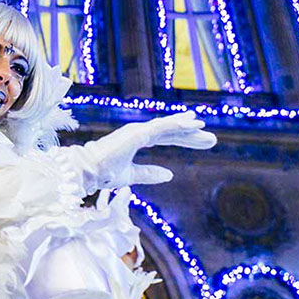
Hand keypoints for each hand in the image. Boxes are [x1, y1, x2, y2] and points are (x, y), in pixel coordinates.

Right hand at [85, 111, 215, 186]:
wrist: (87, 171)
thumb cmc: (103, 173)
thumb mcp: (131, 175)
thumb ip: (149, 173)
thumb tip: (170, 175)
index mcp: (137, 140)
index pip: (166, 138)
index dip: (185, 139)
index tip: (202, 140)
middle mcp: (138, 132)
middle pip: (171, 131)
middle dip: (191, 134)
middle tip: (212, 138)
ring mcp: (137, 131)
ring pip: (168, 127)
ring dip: (188, 126)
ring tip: (204, 126)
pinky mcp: (137, 133)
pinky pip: (161, 127)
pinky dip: (176, 124)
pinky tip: (190, 123)